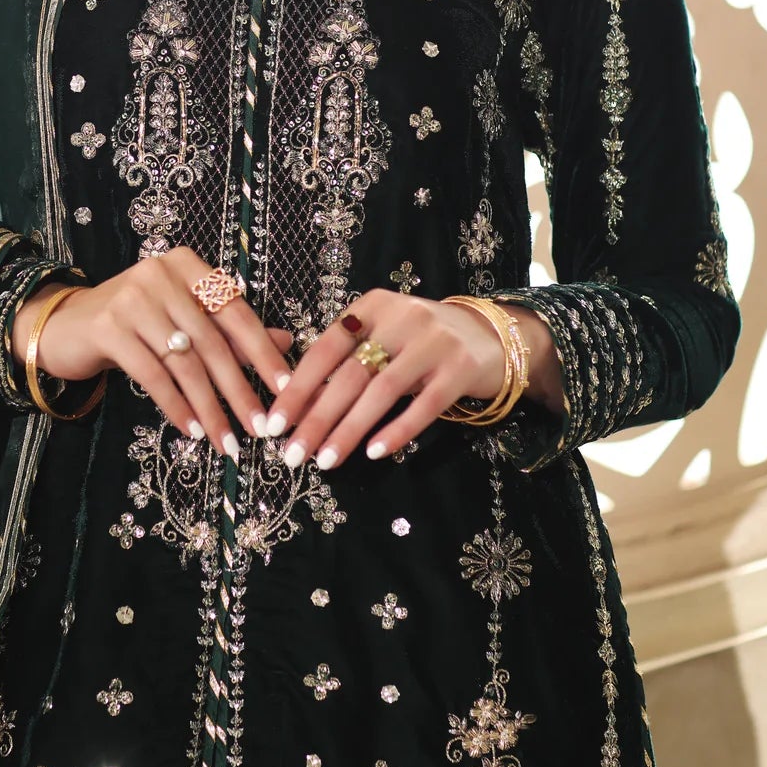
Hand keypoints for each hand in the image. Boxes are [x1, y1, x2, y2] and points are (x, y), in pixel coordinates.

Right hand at [10, 248, 293, 457]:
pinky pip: (152, 374)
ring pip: (184, 362)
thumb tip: (286, 343)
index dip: (263, 352)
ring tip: (225, 439)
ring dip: (209, 407)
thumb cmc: (135, 324)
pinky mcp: (108, 326)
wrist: (66, 326)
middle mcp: (160, 273)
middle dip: (238, 390)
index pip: (236, 311)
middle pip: (212, 341)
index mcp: (187, 265)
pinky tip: (190, 428)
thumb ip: (230, 330)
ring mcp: (132, 298)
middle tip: (258, 428)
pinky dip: (175, 405)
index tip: (285, 389)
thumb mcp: (184, 320)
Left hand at [261, 292, 508, 469]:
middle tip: (293, 454)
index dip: (297, 388)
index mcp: (372, 306)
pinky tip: (373, 452)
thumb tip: (299, 408)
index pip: (325, 349)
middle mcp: (402, 317)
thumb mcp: (382, 340)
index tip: (275, 425)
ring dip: (350, 430)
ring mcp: (434, 342)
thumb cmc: (421, 342)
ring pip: (382, 391)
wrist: (490, 336)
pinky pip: (424, 406)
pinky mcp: (460, 369)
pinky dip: (396, 430)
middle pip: (350, 374)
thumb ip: (346, 365)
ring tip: (325, 460)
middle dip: (317, 418)